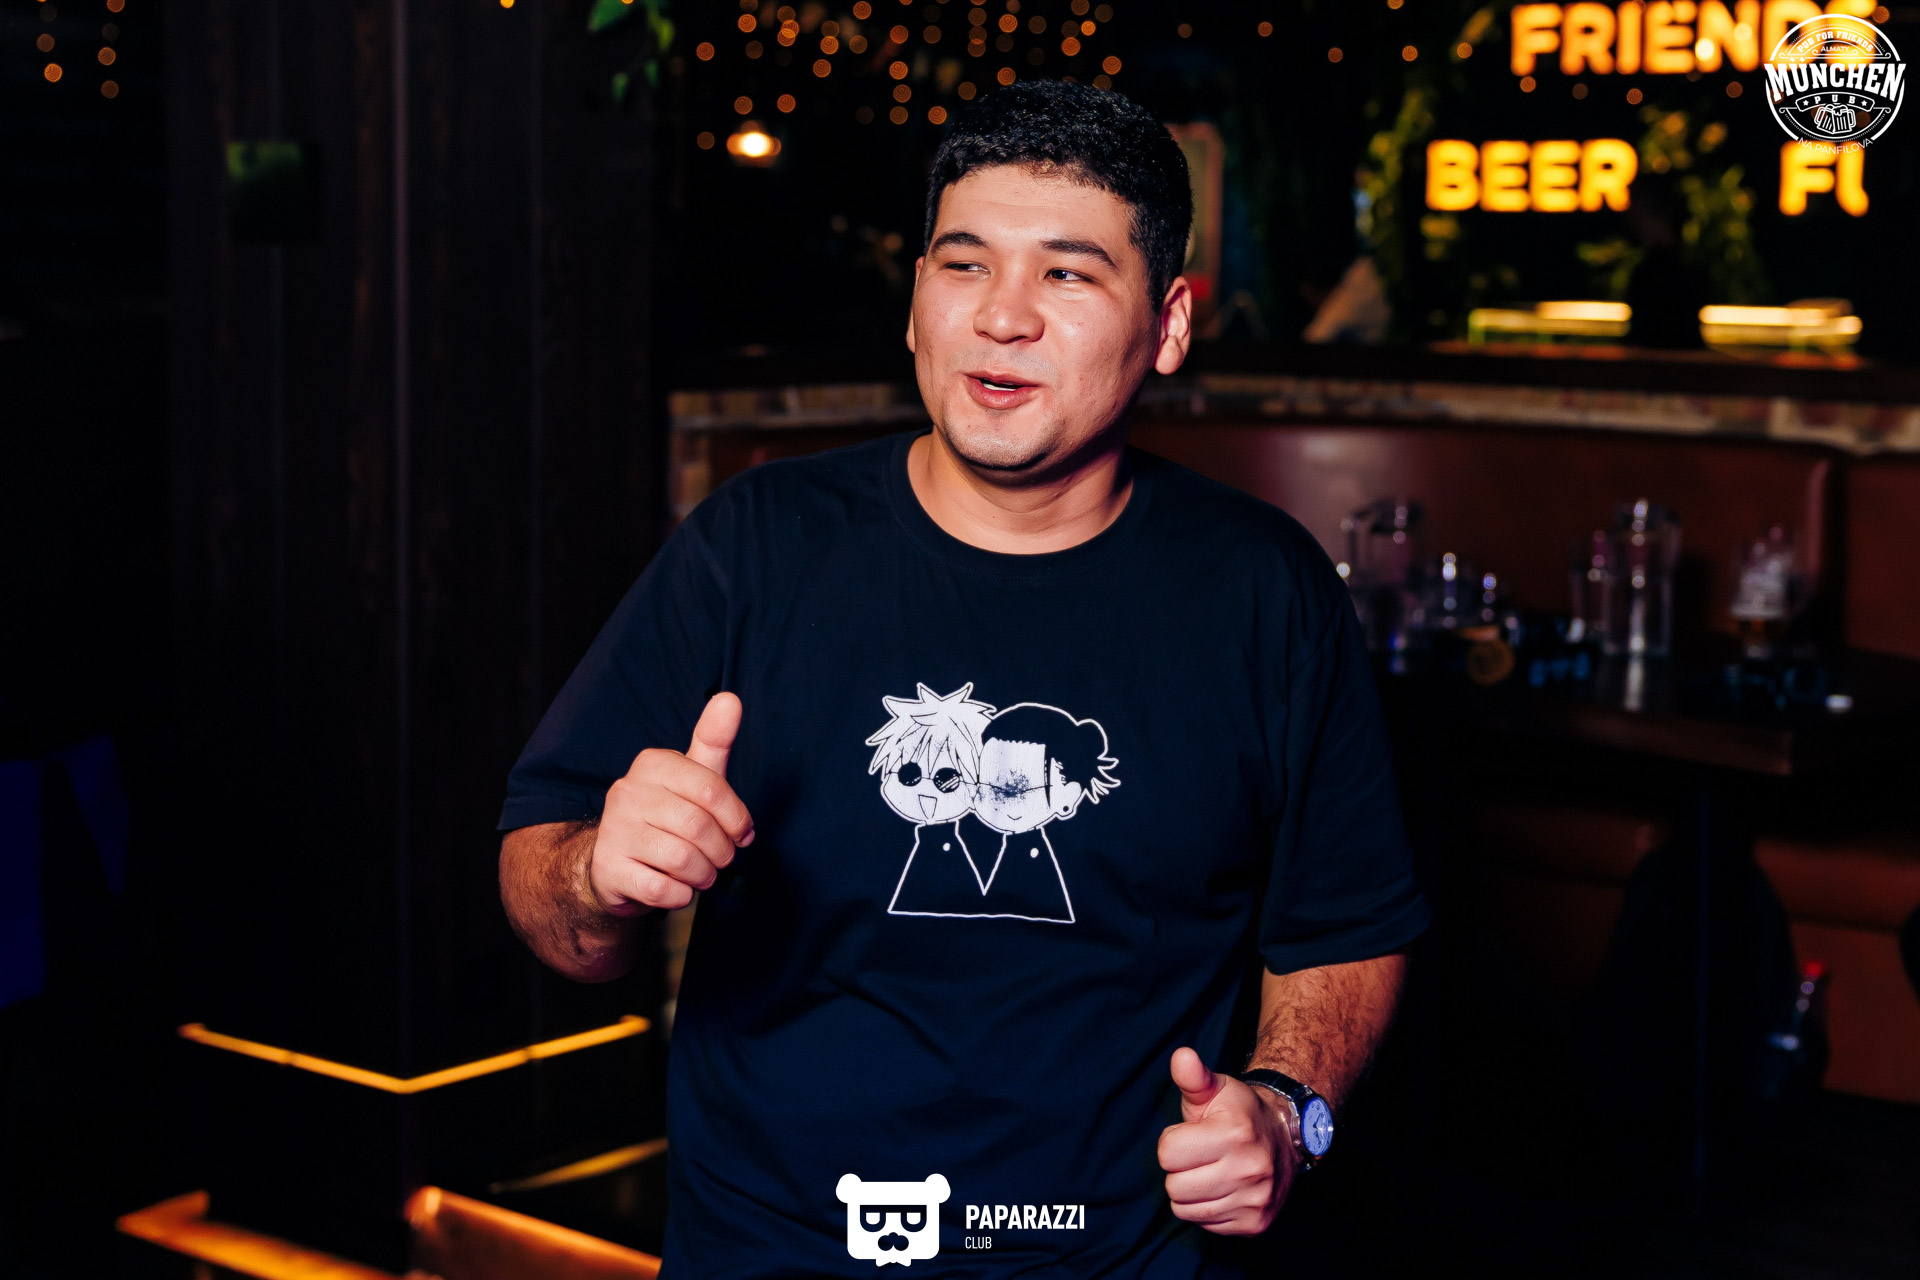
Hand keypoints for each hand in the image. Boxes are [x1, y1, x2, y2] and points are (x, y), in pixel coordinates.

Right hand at [588, 693, 754, 913]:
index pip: (710, 787)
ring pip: (682, 860)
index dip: (736, 817)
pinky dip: (681, 896)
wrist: (614, 862)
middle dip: (722, 851)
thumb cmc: (665, 815)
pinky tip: (678, 888)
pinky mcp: (608, 869)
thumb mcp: (691, 776)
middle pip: (698, 827)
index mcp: (652, 764)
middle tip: (722, 858)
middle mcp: (627, 792)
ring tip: (702, 874)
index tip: (742, 833)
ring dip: (704, 875)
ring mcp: (614, 831)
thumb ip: (713, 740)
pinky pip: (661, 890)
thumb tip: (730, 698)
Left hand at [1157, 1047, 1296, 1235]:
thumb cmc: (1237, 1112)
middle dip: (1179, 1169)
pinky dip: (1207, 1209)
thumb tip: (1181, 1056)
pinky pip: (1205, 1225)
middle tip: (1201, 1155)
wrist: (1283, 1137)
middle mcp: (1250, 1169)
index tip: (1193, 1134)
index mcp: (1234, 1132)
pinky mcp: (1255, 1223)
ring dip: (1190, 1192)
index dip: (1173, 1141)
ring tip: (1210, 1171)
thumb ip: (1192, 1076)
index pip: (1167, 1153)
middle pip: (1174, 1186)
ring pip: (1186, 1210)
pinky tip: (1223, 1188)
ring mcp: (1255, 1199)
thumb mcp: (1215, 1088)